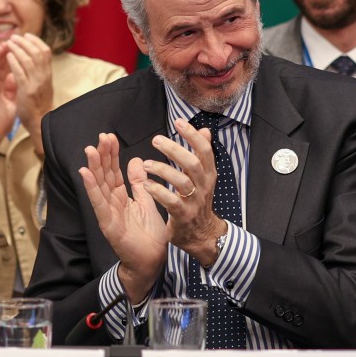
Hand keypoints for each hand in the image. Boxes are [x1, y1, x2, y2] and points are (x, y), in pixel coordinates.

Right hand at [0, 45, 17, 169]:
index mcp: (0, 86)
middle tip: (11, 40)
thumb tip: (16, 76)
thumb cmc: (1, 120)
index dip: (12, 57)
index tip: (20, 46)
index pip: (7, 68)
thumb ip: (13, 89)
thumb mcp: (11, 102)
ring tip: (1, 46)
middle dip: (5, 53)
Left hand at [4, 33, 54, 157]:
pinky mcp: (27, 91)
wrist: (40, 123)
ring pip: (29, 60)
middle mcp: (44, 77)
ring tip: (9, 43)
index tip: (27, 35)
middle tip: (15, 36)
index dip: (36, 41)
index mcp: (48, 75)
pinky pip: (20, 73)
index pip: (45, 52)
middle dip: (25, 42)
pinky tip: (8, 56)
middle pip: (37, 52)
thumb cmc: (40, 105)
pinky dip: (14, 62)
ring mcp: (36, 84)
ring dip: (18, 49)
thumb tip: (36, 59)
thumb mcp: (44, 85)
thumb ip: (40, 72)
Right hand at [80, 132, 168, 300]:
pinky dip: (92, 188)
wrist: (152, 261)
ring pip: (99, 186)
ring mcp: (107, 214)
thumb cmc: (149, 235)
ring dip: (93, 167)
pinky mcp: (108, 225)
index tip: (110, 137)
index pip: (113, 171)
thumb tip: (135, 160)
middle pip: (104, 175)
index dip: (111, 154)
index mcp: (120, 197)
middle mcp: (111, 203)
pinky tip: (86, 174)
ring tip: (89, 150)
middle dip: (102, 156)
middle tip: (101, 137)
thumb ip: (139, 183)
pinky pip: (99, 203)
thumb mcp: (146, 202)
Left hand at [140, 118, 225, 263]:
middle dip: (174, 149)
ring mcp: (194, 201)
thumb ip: (201, 154)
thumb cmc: (198, 201)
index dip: (192, 135)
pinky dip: (158, 191)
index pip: (204, 150)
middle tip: (156, 140)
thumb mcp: (203, 177)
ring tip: (146, 164)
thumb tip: (205, 130)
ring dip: (162, 169)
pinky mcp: (183, 215)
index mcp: (208, 174)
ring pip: (181, 181)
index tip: (178, 121)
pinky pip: (170, 201)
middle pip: (192, 163)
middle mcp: (204, 186)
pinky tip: (147, 184)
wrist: (201, 235)